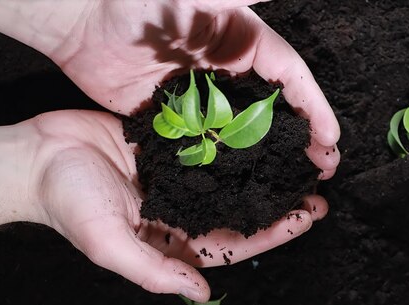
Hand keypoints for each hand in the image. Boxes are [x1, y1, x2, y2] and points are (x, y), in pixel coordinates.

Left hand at [0, 0, 338, 177]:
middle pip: (277, 107)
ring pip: (249, 128)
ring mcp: (206, 95)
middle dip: (304, 136)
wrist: (78, 21)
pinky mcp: (181, 115)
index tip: (330, 137)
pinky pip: (212, 140)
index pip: (289, 75)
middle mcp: (230, 70)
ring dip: (273, 154)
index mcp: (242, 40)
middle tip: (322, 167)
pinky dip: (231, 160)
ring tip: (293, 181)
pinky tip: (246, 182)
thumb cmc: (135, 2)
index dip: (314, 106)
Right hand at [0, 110, 327, 300]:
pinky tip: (260, 136)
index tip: (308, 217)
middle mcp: (182, 211)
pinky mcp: (169, 148)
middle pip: (241, 210)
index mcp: (173, 240)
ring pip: (231, 179)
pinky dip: (235, 146)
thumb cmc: (68, 203)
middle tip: (317, 191)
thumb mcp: (109, 243)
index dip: (274, 232)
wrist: (38, 155)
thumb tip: (201, 290)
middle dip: (279, 204)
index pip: (234, 241)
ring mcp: (178, 179)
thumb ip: (154, 270)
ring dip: (262, 173)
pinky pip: (210, 149)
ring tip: (298, 163)